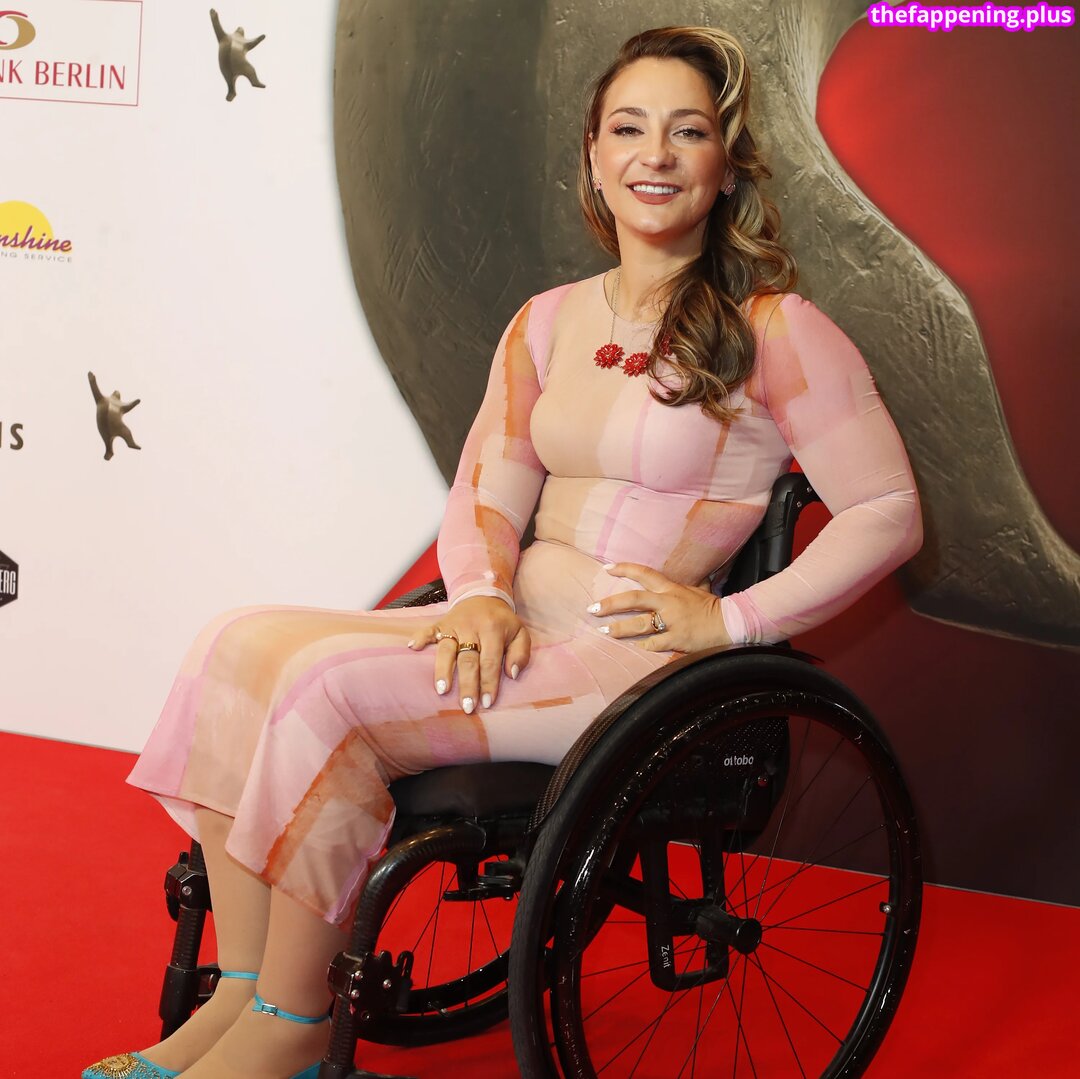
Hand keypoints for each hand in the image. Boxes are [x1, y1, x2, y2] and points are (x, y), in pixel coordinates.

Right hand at [408, 596, 530, 713]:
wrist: (484, 596)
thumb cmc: (502, 622)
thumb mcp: (520, 633)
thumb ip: (521, 653)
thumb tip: (512, 674)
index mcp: (493, 630)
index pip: (490, 661)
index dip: (488, 683)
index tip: (487, 703)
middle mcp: (472, 628)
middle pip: (468, 659)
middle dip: (467, 685)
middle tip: (467, 706)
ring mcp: (454, 625)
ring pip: (446, 649)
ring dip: (443, 670)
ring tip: (442, 690)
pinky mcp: (441, 623)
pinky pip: (429, 630)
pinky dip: (420, 637)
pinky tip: (413, 648)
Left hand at [587, 562, 731, 652]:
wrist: (730, 622)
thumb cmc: (712, 606)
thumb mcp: (698, 589)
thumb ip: (686, 584)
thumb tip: (687, 577)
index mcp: (671, 588)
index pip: (644, 573)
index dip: (625, 569)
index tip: (607, 568)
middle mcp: (668, 602)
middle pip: (633, 599)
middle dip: (611, 603)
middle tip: (593, 608)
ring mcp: (672, 622)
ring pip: (639, 624)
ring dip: (619, 628)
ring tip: (604, 631)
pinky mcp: (677, 639)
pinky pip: (654, 644)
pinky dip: (643, 647)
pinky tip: (633, 649)